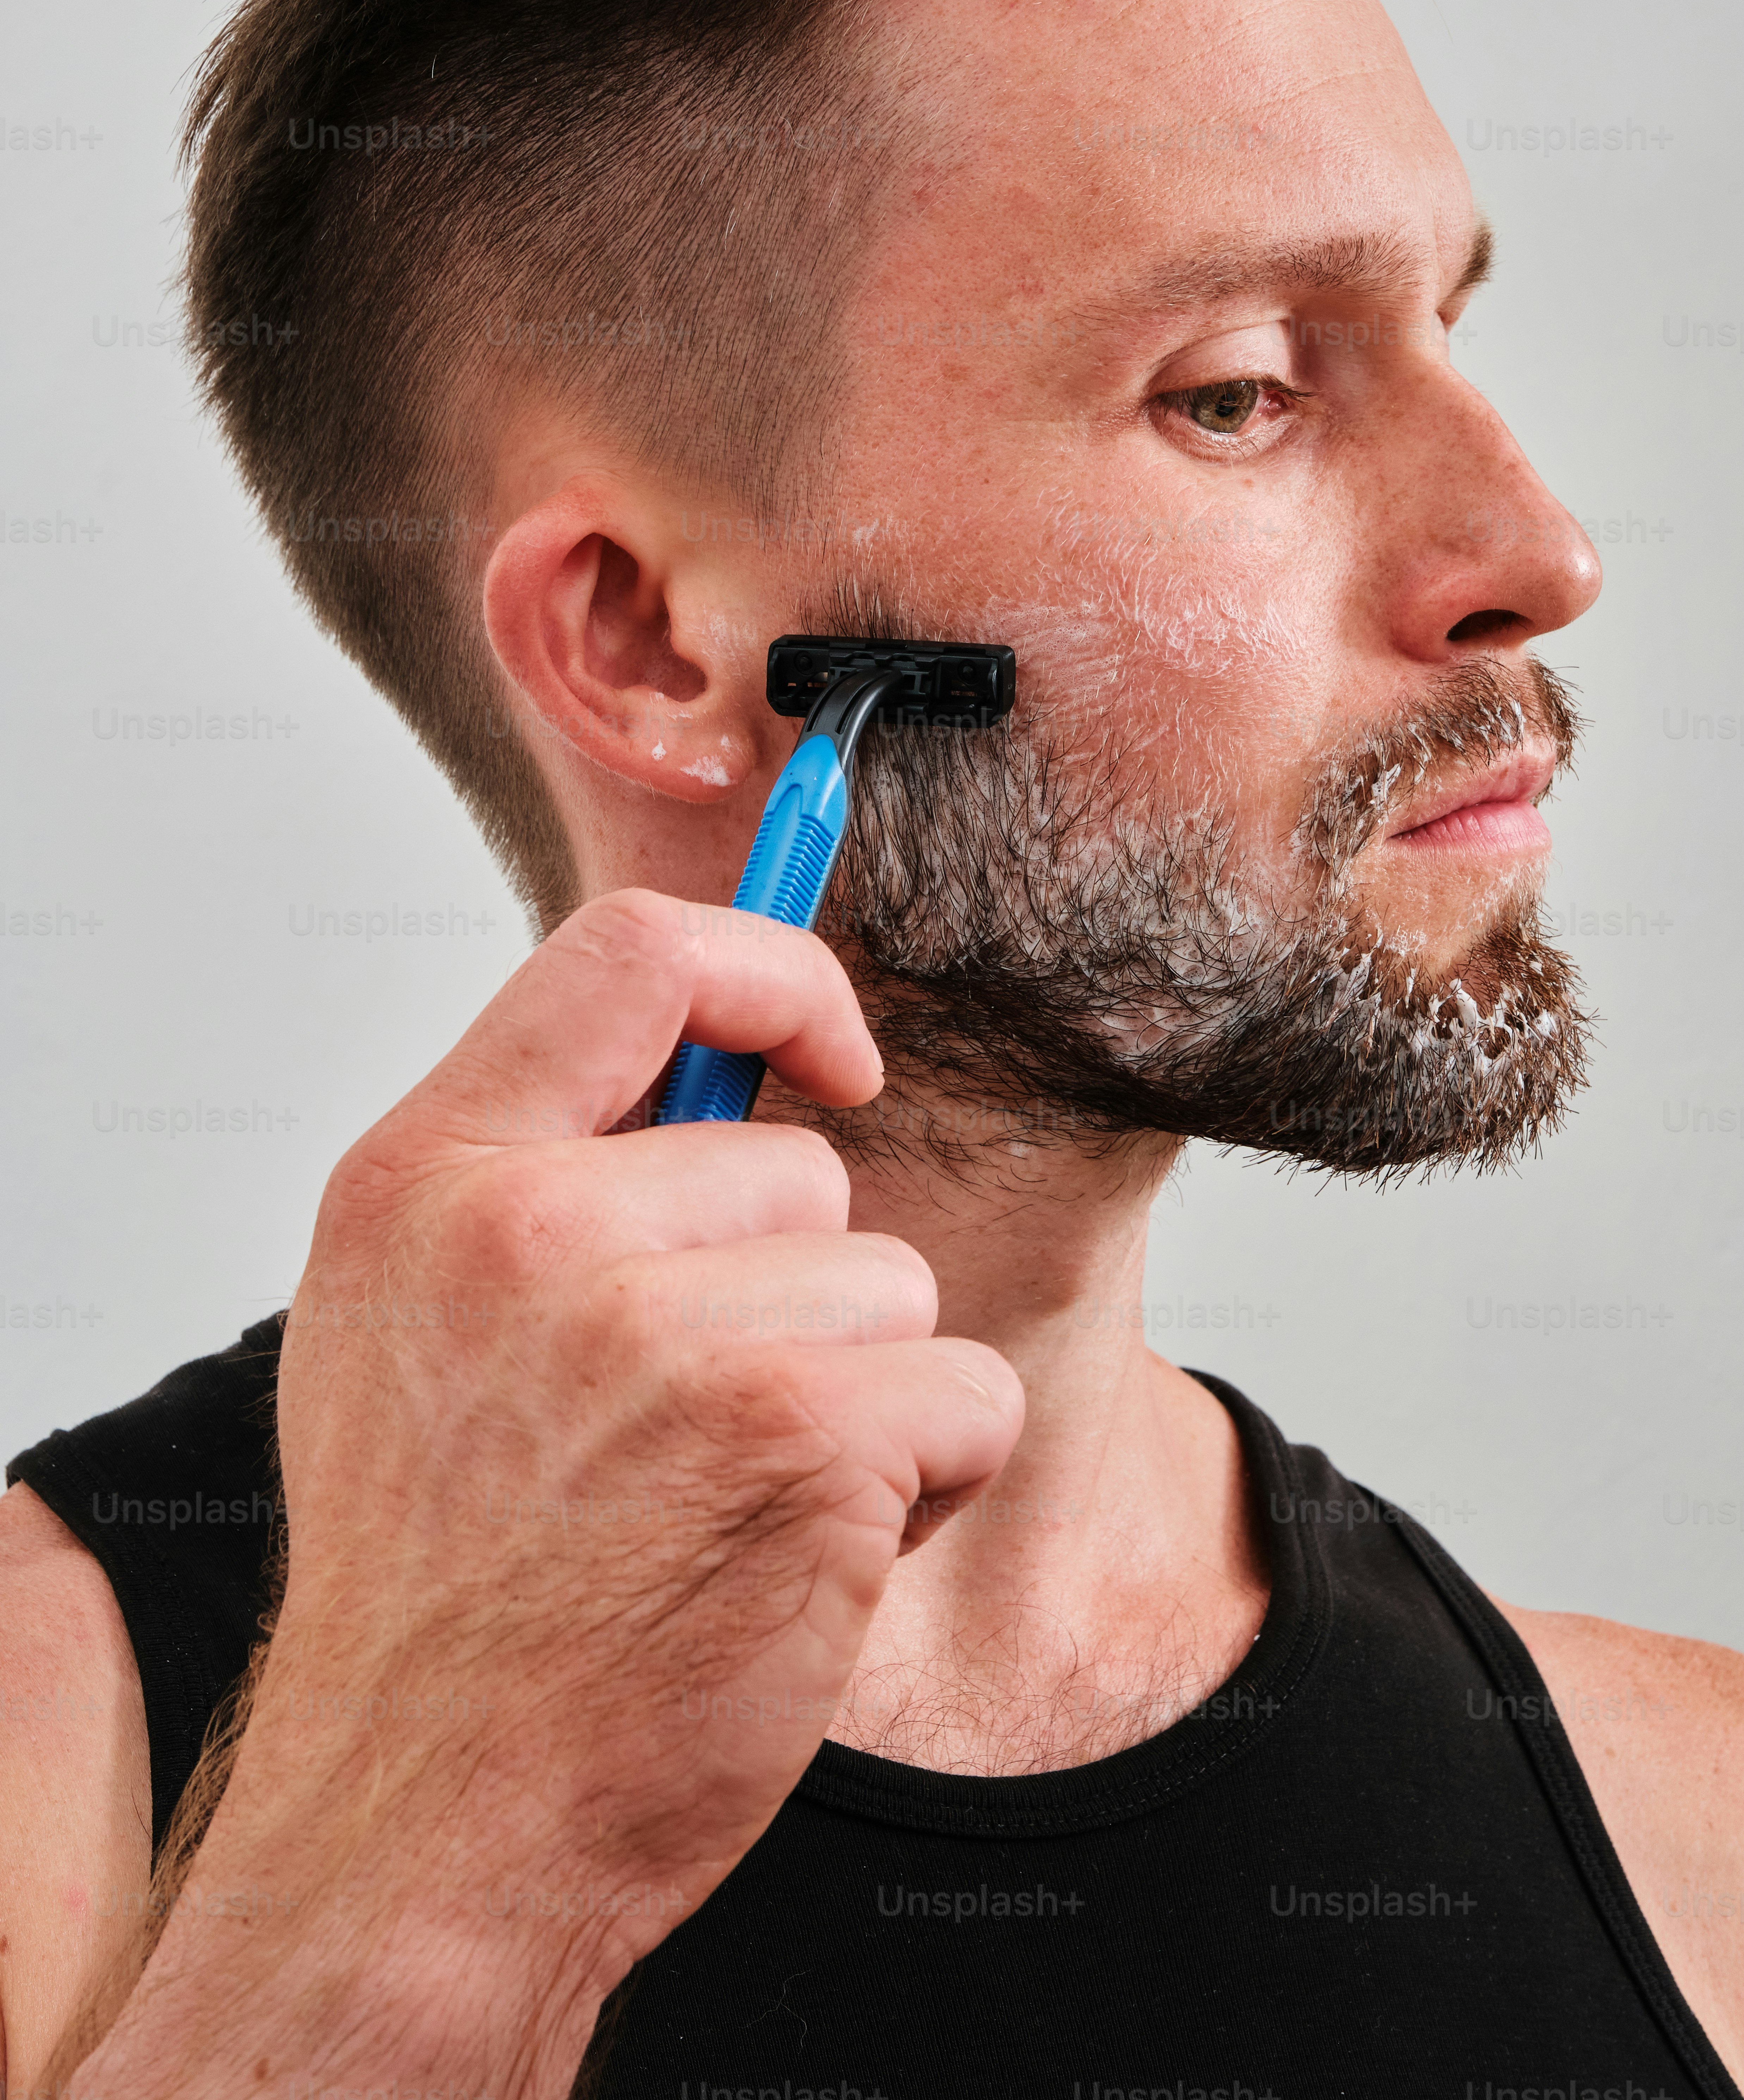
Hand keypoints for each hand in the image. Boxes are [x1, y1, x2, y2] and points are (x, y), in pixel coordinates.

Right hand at [156, 891, 1021, 2095]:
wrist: (429, 1827)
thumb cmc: (447, 1585)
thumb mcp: (414, 1326)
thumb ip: (535, 1173)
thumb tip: (717, 1057)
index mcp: (427, 1178)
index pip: (634, 953)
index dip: (774, 974)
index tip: (832, 1057)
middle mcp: (530, 1231)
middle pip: (802, 1170)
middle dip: (797, 1300)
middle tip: (688, 1437)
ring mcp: (661, 1334)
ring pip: (888, 1287)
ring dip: (858, 1401)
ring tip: (721, 1510)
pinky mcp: (795, 1438)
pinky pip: (960, 1390)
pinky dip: (926, 1482)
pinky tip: (799, 1560)